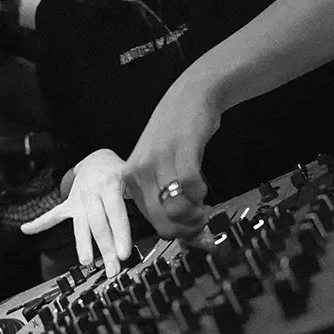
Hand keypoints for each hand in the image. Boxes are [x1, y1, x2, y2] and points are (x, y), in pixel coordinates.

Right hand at [21, 149, 130, 277]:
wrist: (98, 158)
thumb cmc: (119, 171)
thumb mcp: (132, 176)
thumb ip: (139, 195)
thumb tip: (156, 214)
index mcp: (110, 185)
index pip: (116, 214)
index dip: (121, 234)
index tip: (124, 254)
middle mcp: (92, 193)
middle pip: (99, 225)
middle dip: (107, 249)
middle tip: (113, 269)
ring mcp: (78, 199)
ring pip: (80, 226)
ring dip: (83, 246)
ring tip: (86, 263)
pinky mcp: (68, 204)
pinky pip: (53, 215)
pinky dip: (39, 223)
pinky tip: (26, 230)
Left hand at [123, 75, 220, 239]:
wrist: (189, 96)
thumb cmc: (178, 135)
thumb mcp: (162, 168)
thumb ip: (168, 201)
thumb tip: (194, 237)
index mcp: (130, 180)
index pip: (151, 224)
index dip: (178, 235)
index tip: (195, 234)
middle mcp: (138, 172)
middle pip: (163, 223)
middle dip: (188, 230)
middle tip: (202, 221)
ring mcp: (157, 161)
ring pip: (176, 210)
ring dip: (196, 214)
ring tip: (203, 204)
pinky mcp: (179, 151)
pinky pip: (191, 187)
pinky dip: (201, 193)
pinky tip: (202, 186)